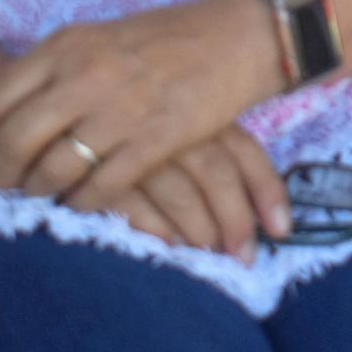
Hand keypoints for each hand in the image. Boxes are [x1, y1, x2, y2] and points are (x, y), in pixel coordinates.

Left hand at [0, 0, 278, 206]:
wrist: (234, 36)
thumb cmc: (165, 37)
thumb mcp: (100, 38)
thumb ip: (59, 69)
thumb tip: (16, 111)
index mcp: (67, 45)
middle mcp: (85, 74)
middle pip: (18, 137)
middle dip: (3, 173)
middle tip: (2, 191)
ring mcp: (120, 108)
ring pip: (56, 167)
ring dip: (40, 193)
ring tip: (39, 202)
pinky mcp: (155, 139)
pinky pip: (102, 186)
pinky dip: (84, 204)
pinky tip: (81, 208)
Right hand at [76, 127, 290, 261]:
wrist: (68, 94)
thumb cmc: (131, 110)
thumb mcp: (175, 117)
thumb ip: (207, 146)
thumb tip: (246, 202)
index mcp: (197, 112)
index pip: (244, 152)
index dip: (267, 192)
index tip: (282, 230)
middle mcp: (173, 126)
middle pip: (217, 175)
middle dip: (236, 221)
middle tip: (243, 258)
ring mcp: (138, 145)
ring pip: (180, 194)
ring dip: (199, 232)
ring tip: (207, 256)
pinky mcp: (101, 167)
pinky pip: (136, 204)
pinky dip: (155, 228)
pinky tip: (165, 245)